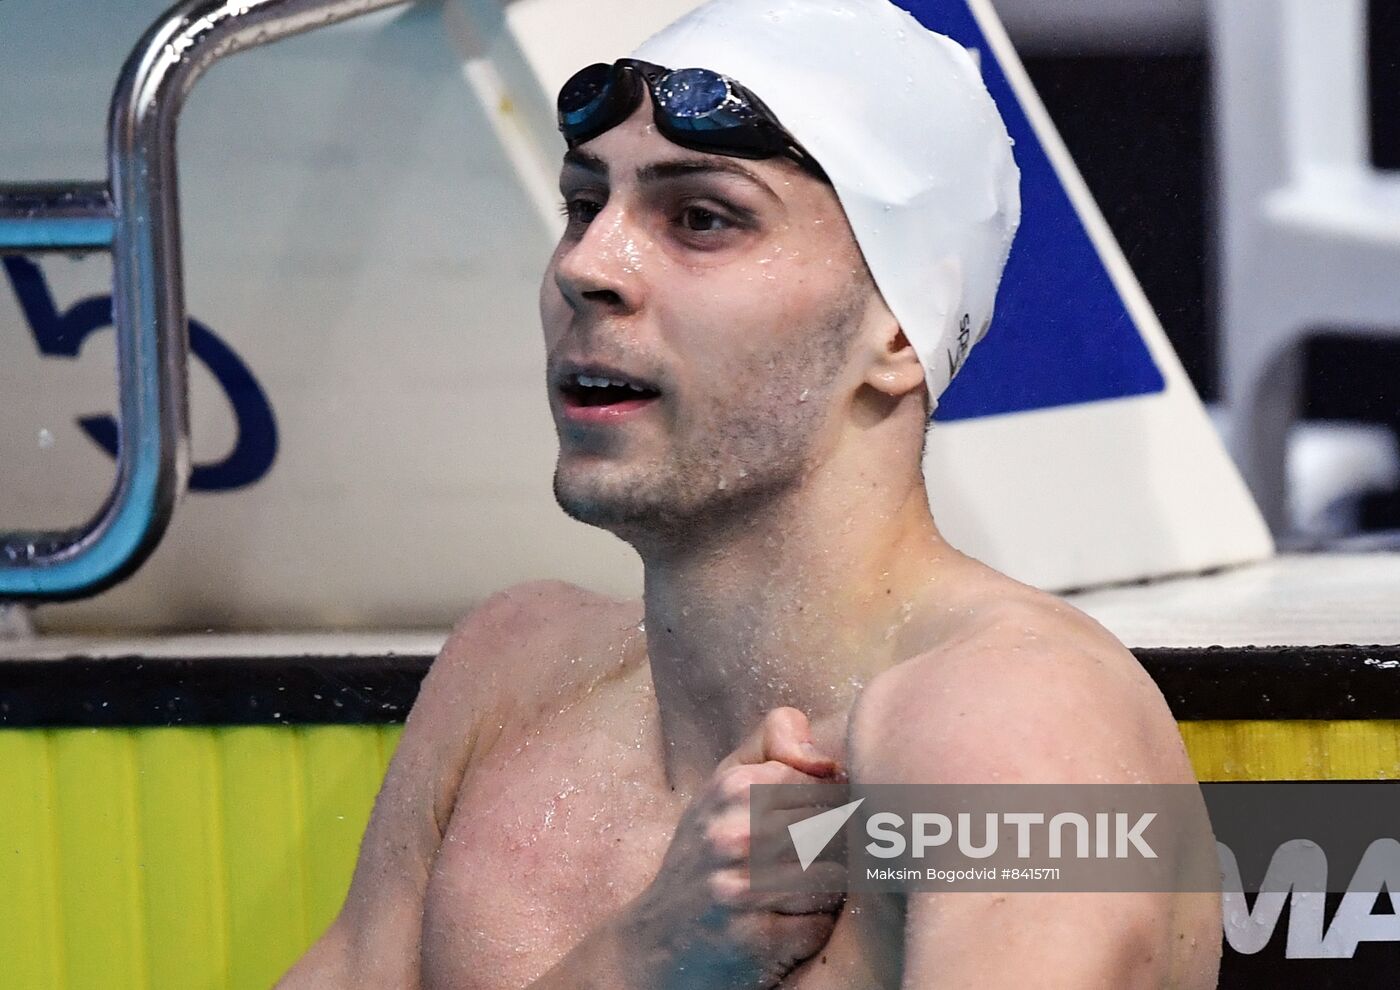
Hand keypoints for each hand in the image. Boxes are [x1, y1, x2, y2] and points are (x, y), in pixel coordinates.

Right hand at [621, 707, 847, 987]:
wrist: (656, 940)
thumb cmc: (705, 852)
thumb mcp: (724, 784)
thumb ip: (775, 743)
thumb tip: (828, 760)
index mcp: (734, 786)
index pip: (828, 783)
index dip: (831, 806)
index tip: (809, 823)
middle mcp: (737, 833)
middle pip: (838, 829)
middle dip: (835, 848)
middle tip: (805, 863)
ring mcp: (745, 888)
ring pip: (837, 877)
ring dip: (827, 890)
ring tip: (795, 892)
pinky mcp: (756, 939)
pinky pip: (822, 925)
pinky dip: (813, 928)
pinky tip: (785, 922)